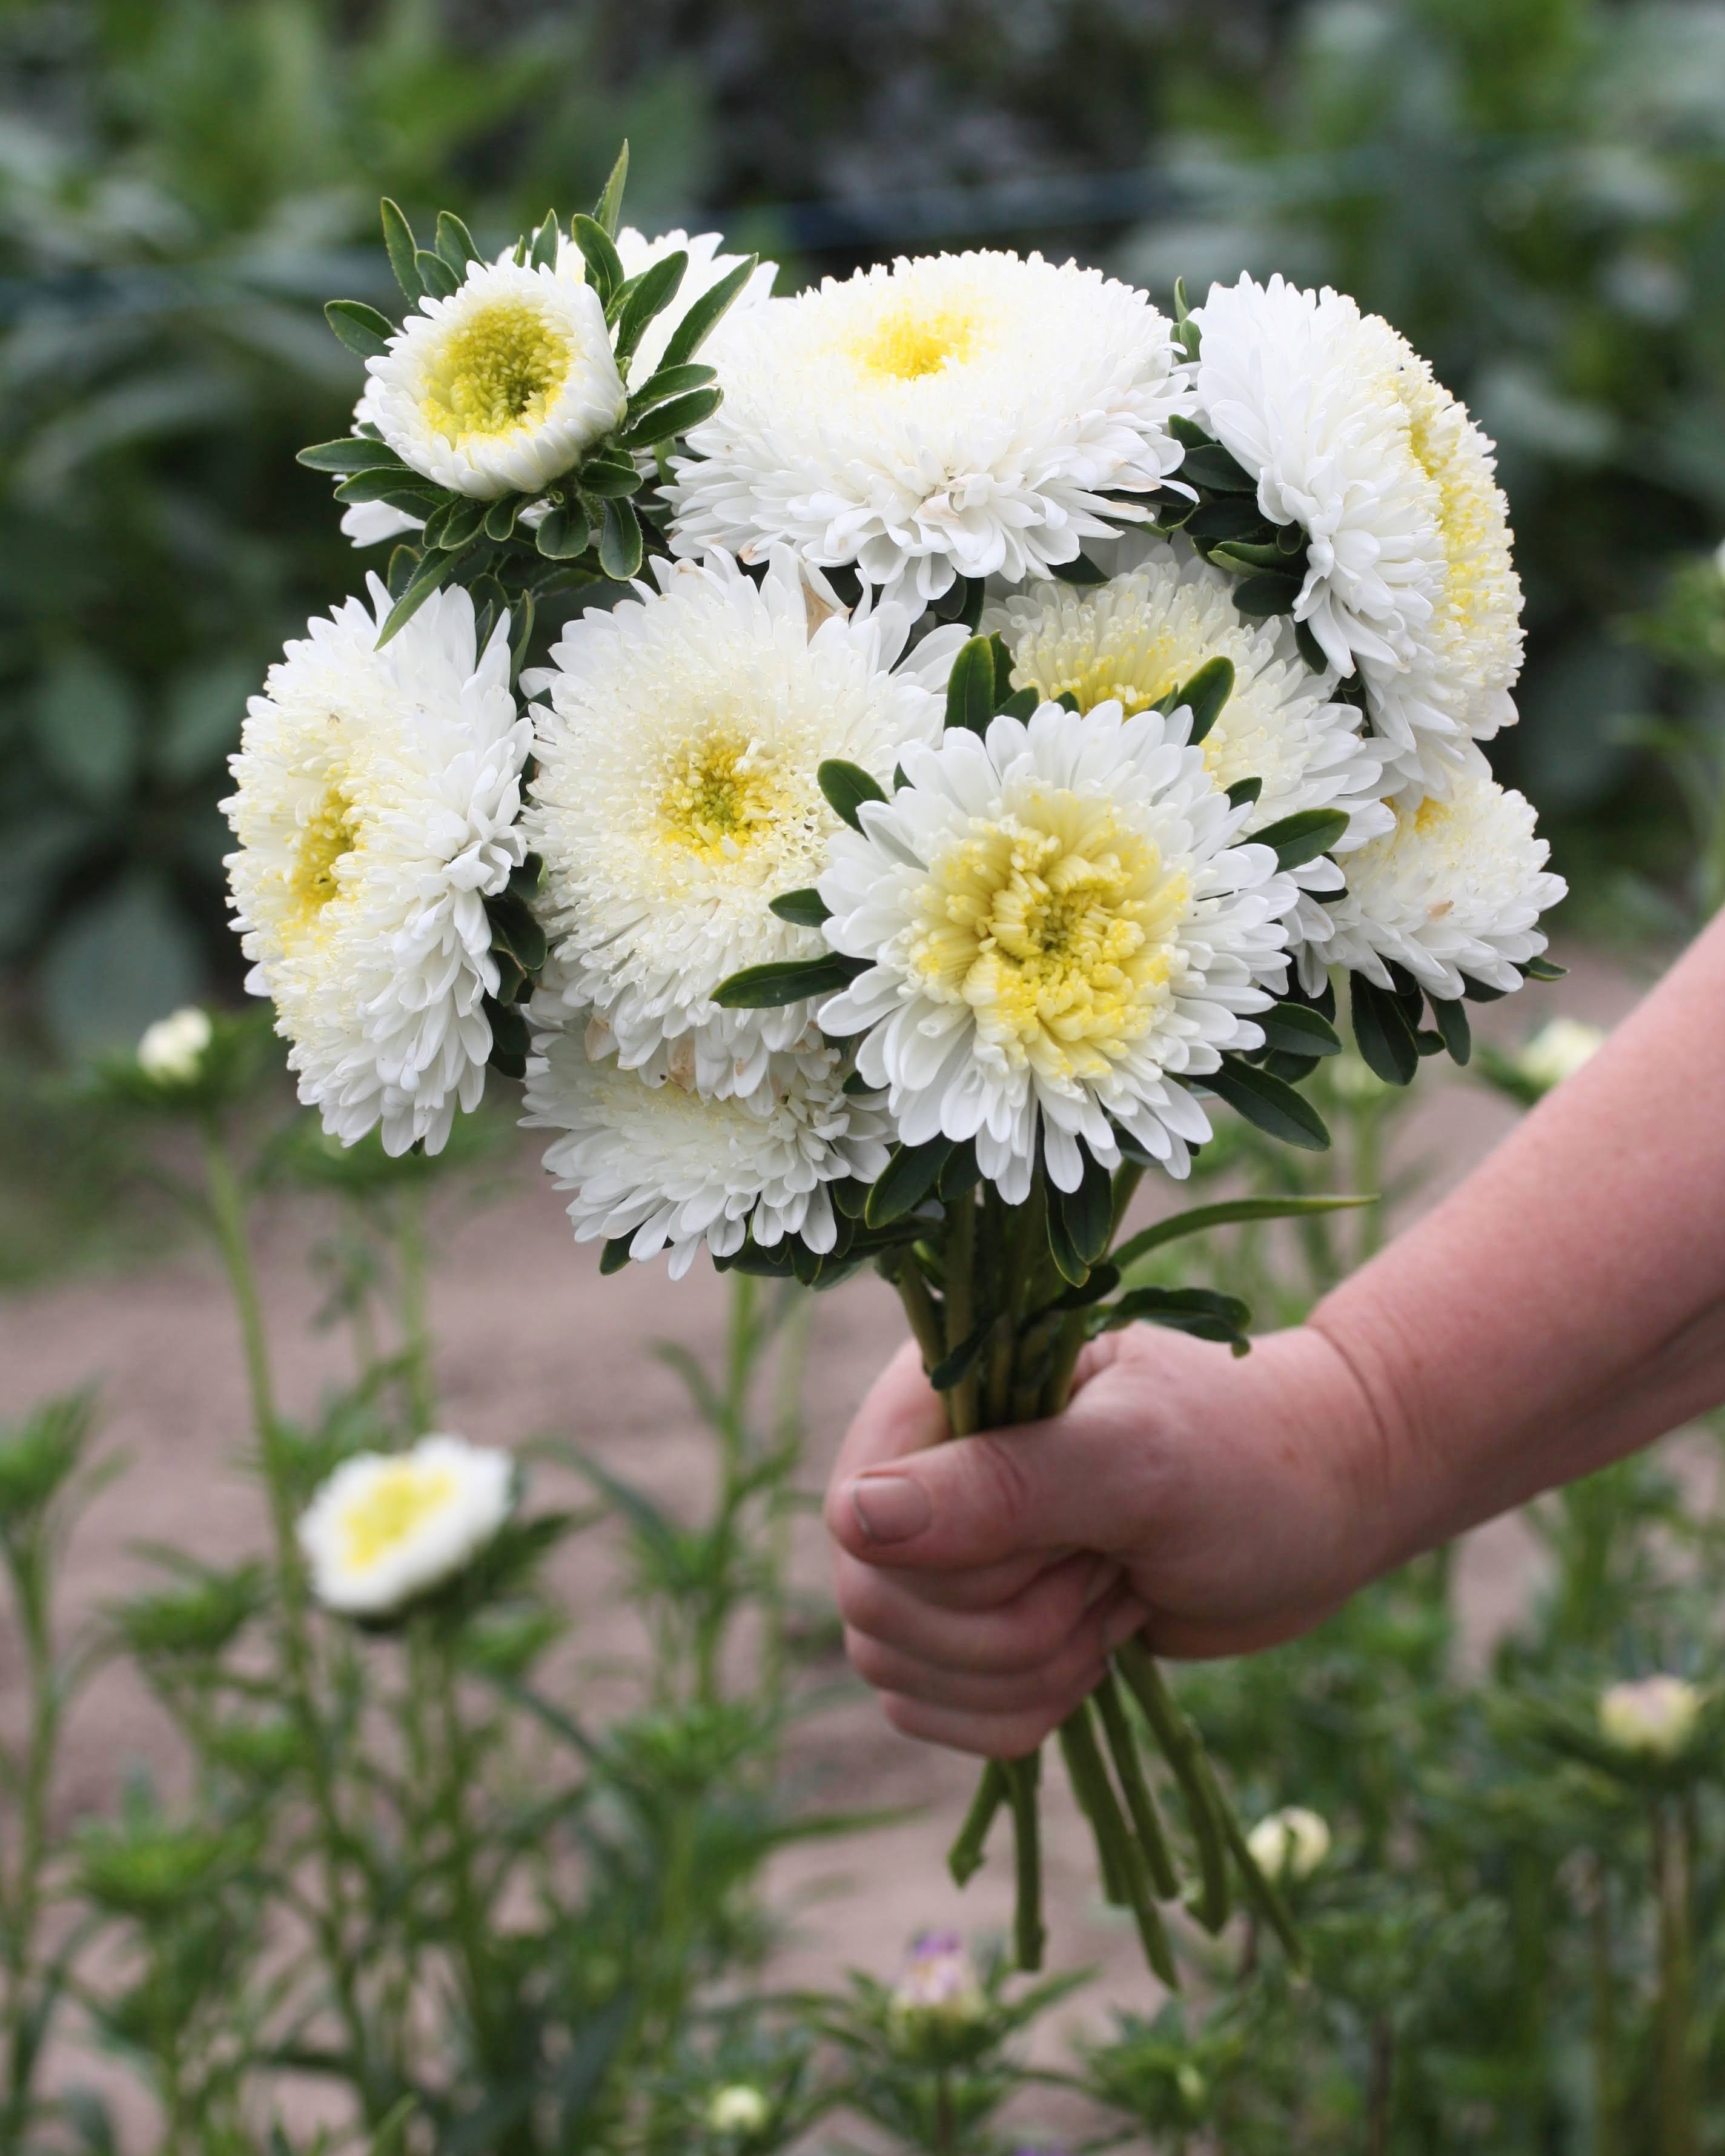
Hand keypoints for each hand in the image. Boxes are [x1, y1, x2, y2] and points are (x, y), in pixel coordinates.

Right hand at [824, 1322, 1392, 1756]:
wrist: (1322, 1504)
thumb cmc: (1247, 1459)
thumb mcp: (1137, 1462)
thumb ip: (1002, 1486)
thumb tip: (852, 1519)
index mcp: (939, 1392)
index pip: (861, 1520)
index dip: (965, 1569)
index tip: (1079, 1540)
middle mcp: (918, 1466)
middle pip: (876, 1609)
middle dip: (1011, 1627)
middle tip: (1111, 1571)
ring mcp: (940, 1551)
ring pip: (898, 1669)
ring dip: (1026, 1670)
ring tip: (1114, 1598)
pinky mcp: (970, 1626)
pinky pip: (930, 1710)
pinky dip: (1018, 1711)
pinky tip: (1095, 1648)